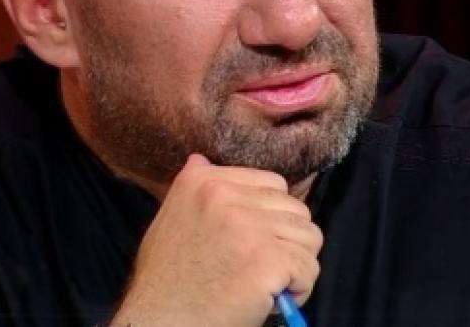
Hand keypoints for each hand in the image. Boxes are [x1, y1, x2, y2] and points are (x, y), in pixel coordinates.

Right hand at [111, 154, 322, 326]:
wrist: (160, 324)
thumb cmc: (165, 282)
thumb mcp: (170, 222)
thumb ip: (194, 193)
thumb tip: (200, 159)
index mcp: (202, 181)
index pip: (273, 183)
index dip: (273, 217)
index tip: (255, 244)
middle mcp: (224, 195)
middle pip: (296, 208)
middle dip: (289, 241)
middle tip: (264, 269)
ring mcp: (248, 226)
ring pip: (309, 237)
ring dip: (296, 265)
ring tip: (269, 285)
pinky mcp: (267, 260)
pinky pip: (308, 269)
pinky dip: (299, 290)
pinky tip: (272, 301)